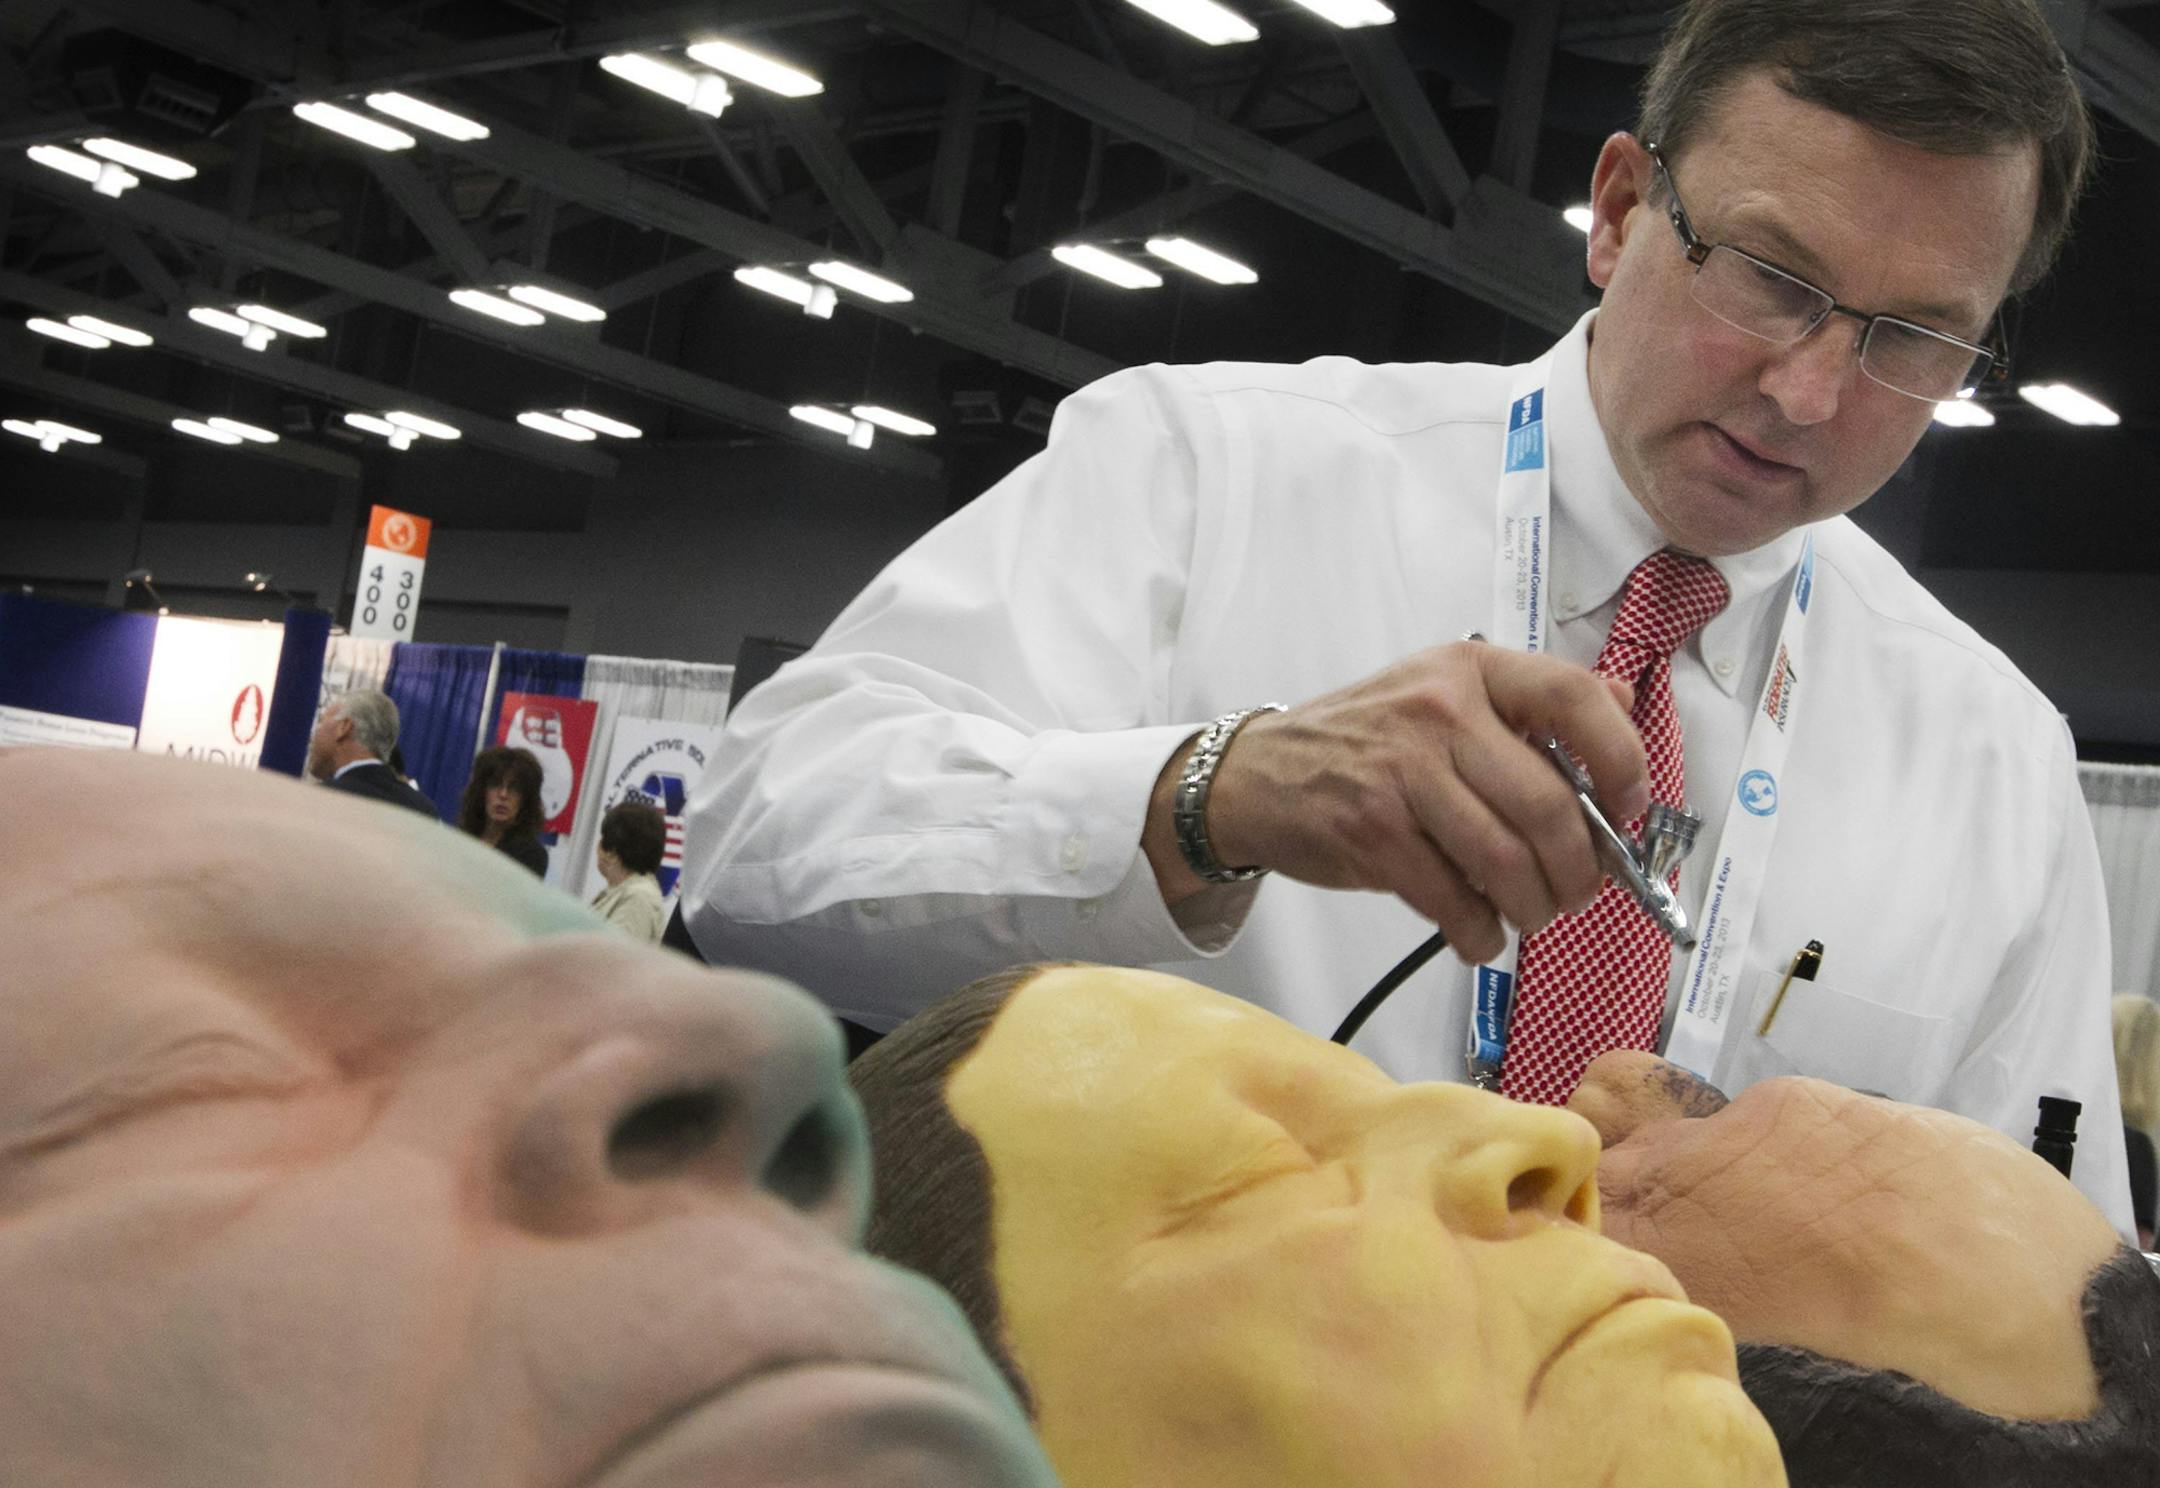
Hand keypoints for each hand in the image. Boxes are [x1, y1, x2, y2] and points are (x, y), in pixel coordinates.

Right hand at [1144, 643, 1646, 962]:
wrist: (1257, 776)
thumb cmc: (1365, 742)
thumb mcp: (1441, 694)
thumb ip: (1527, 703)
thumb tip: (1623, 704)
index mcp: (1468, 671)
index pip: (1572, 698)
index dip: (1621, 760)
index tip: (1629, 810)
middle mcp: (1438, 711)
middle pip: (1548, 805)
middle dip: (1579, 870)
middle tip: (1576, 893)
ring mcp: (1402, 773)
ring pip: (1506, 861)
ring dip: (1533, 908)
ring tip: (1529, 915)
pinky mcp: (1373, 833)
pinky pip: (1454, 900)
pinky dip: (1480, 933)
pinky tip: (1478, 934)